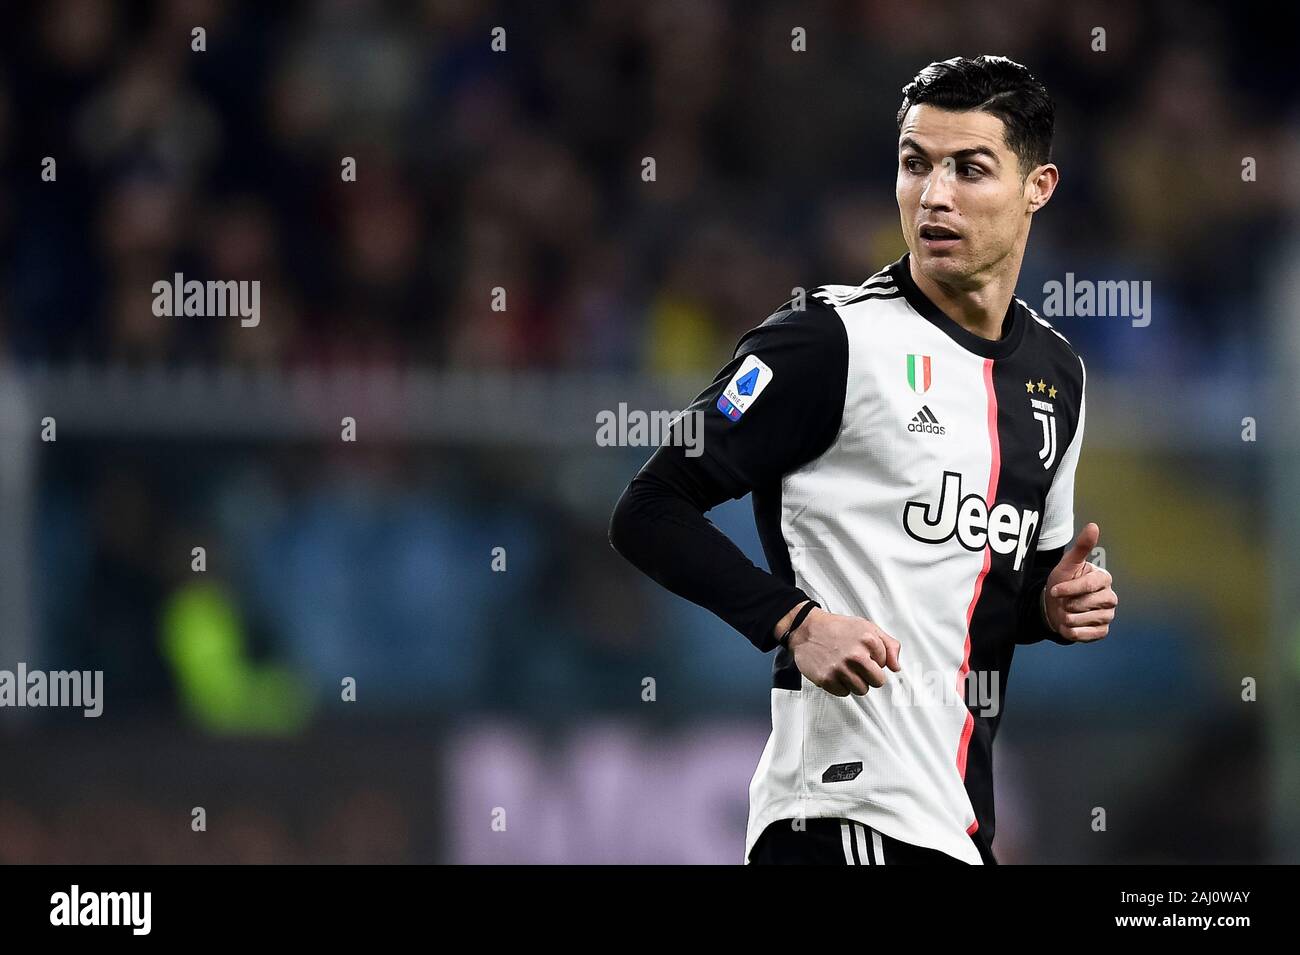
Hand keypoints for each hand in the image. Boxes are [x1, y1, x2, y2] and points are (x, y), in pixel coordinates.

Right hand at [776, 602, 901, 696]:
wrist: (806, 629)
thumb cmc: (837, 628)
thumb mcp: (867, 627)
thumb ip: (888, 645)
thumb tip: (896, 667)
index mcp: (868, 640)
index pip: (885, 665)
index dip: (875, 661)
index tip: (865, 654)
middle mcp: (855, 655)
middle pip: (877, 682)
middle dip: (869, 676)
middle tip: (858, 667)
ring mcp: (840, 668)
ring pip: (862, 690)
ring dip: (855, 682)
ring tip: (845, 668)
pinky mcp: (827, 679)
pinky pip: (844, 693)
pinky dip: (840, 685)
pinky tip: (834, 672)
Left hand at [1043, 523, 1117, 642]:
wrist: (1054, 607)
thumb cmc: (1062, 582)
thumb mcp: (1067, 564)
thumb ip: (1081, 547)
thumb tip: (1093, 526)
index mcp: (1103, 579)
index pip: (1088, 585)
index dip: (1069, 589)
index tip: (1054, 590)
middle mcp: (1110, 597)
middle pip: (1087, 603)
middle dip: (1068, 603)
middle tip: (1063, 601)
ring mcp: (1108, 615)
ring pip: (1085, 620)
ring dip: (1067, 617)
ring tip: (1064, 612)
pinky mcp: (1102, 631)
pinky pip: (1087, 635)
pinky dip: (1073, 632)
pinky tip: (1067, 625)